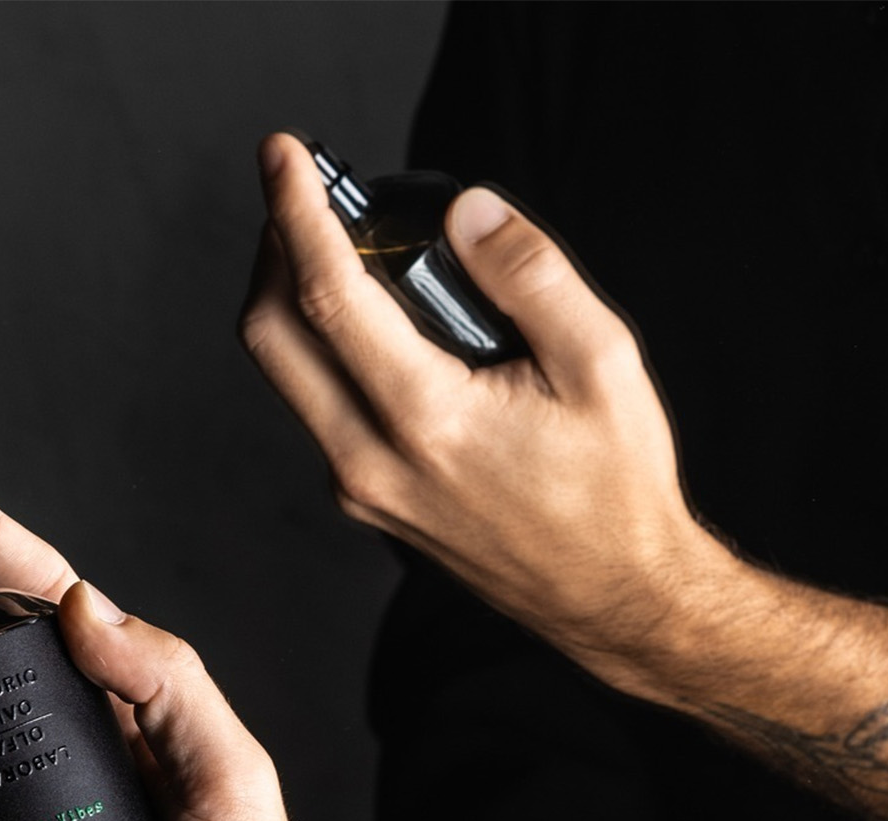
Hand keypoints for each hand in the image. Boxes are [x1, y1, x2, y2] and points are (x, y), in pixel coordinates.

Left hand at [240, 131, 734, 691]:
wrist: (615, 598)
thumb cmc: (617, 491)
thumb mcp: (602, 364)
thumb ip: (532, 276)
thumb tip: (467, 212)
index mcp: (428, 421)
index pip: (327, 296)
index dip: (294, 212)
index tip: (283, 155)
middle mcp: (373, 462)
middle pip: (270, 336)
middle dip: (273, 251)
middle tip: (303, 198)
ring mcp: (363, 491)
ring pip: (287, 376)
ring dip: (295, 302)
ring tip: (344, 251)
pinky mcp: (369, 504)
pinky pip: (319, 411)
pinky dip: (325, 351)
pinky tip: (378, 324)